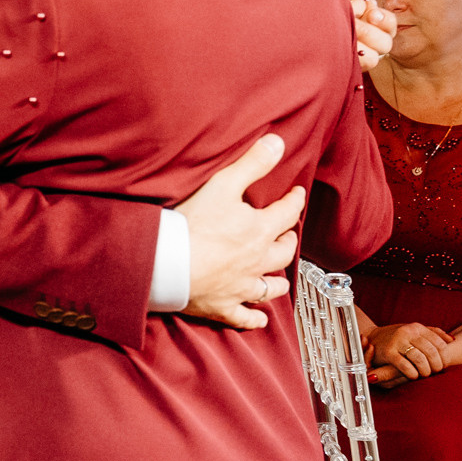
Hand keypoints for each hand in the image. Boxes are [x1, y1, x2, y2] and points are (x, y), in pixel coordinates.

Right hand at [175, 133, 302, 329]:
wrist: (165, 264)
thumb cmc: (191, 222)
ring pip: (270, 287)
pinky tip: (260, 319)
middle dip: (287, 240)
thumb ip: (252, 163)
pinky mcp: (222, 307)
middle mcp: (257, 261)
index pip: (286, 212)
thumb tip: (278, 141)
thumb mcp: (222, 183)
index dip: (293, 200)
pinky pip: (244, 317)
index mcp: (259, 230)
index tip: (296, 193)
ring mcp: (241, 287)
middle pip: (282, 252)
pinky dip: (255, 319)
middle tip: (286, 233)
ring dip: (278, 280)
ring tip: (280, 277)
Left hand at [331, 0, 394, 69]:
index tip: (368, 6)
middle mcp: (359, 41)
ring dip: (366, 39)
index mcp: (360, 21)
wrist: (276, 9)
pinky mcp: (337, 65)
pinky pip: (360, 65)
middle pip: (385, 42)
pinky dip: (357, 54)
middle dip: (372, 27)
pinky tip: (340, 41)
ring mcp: (348, 55)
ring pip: (376, 56)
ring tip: (348, 28)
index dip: (384, 18)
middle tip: (354, 16)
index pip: (387, 24)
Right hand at [365, 321, 450, 384]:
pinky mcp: (388, 352)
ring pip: (420, 359)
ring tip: (425, 375)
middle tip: (435, 372)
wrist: (373, 338)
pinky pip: (405, 365)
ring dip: (425, 370)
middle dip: (436, 365)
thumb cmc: (399, 338)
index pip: (439, 343)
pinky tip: (413, 376)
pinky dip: (412, 373)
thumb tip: (453, 340)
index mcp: (417, 327)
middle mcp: (408, 332)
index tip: (444, 365)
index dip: (445, 356)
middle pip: (432, 351)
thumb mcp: (415, 332)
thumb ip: (434, 333)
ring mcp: (398, 341)